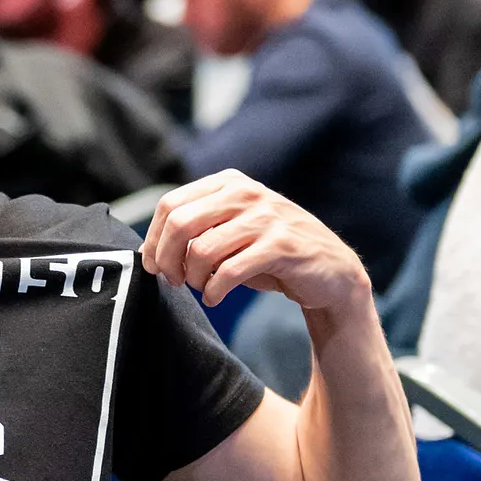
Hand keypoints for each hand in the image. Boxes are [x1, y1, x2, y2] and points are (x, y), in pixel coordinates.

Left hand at [142, 169, 371, 315]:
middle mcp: (246, 193)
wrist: (331, 271)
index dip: (154, 239)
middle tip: (173, 281)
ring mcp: (266, 217)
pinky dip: (214, 291)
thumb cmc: (270, 254)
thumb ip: (197, 230)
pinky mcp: (281, 246)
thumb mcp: (232, 231)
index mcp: (228, 183)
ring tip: (201, 288)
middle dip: (166, 259)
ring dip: (193, 278)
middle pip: (180, 223)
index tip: (154, 265)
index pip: (170, 204)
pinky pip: (229, 271)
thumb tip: (150, 252)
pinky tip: (215, 297)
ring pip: (201, 249)